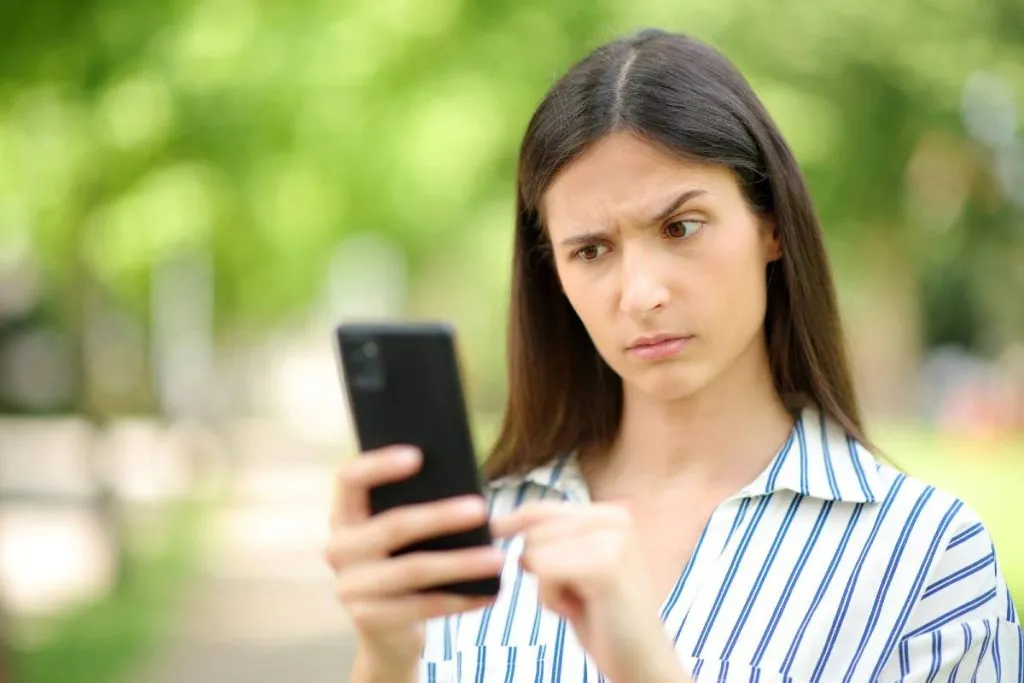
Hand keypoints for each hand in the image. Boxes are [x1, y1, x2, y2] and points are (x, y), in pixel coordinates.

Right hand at [324, 446, 503, 675]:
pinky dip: (460, 599)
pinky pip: (422, 606)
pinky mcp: (368, 620)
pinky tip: (490, 593)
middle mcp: (338, 549)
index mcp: (345, 516)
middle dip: (440, 516)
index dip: (379, 464)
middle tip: (481, 509)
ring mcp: (350, 587)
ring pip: (413, 569)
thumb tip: (475, 493)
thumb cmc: (405, 564)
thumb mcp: (407, 536)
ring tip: (498, 557)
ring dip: (461, 563)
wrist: (387, 633)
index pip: (349, 479)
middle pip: (392, 526)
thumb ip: (426, 508)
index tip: (418, 455)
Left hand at [492, 502, 690, 682]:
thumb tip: (499, 524)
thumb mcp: (571, 570)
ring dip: (547, 588)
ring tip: (582, 602)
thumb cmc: (602, 618)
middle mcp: (614, 518)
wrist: (641, 661)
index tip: (491, 529)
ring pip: (535, 552)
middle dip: (540, 569)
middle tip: (577, 595)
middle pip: (532, 532)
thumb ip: (547, 541)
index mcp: (609, 514)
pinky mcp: (606, 564)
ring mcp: (613, 539)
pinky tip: (581, 610)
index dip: (510, 523)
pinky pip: (544, 571)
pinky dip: (552, 599)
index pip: (539, 510)